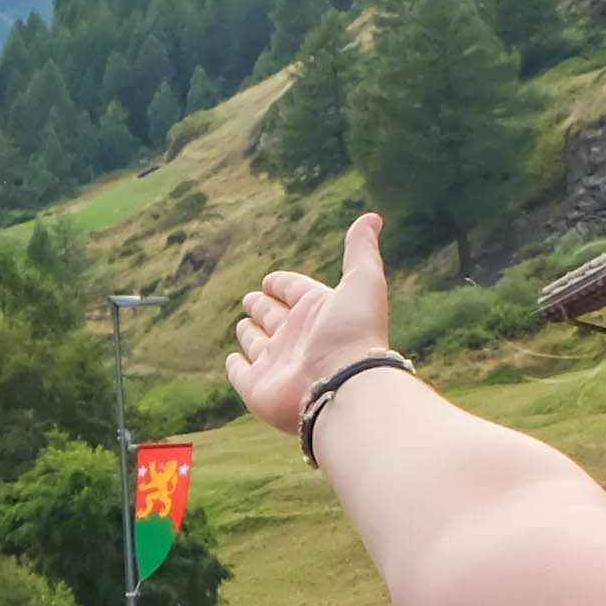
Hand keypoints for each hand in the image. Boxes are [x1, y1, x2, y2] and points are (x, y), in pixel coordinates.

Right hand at [229, 211, 397, 435]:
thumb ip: (361, 251)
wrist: (343, 386)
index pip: (296, 291)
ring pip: (258, 343)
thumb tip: (372, 217)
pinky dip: (236, 366)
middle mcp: (297, 337)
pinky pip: (242, 374)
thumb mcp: (363, 281)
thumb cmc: (354, 333)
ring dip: (251, 333)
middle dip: (263, 306)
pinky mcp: (258, 388)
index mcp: (318, 311)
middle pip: (275, 316)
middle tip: (252, 298)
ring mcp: (277, 363)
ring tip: (245, 323)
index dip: (283, 284)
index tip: (270, 280)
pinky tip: (233, 358)